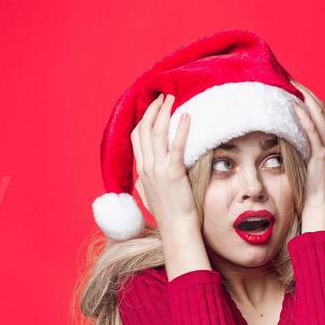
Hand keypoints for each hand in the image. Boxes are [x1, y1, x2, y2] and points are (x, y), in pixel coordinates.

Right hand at [131, 93, 199, 231]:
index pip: (137, 137)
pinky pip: (176, 146)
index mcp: (141, 170)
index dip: (143, 119)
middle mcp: (146, 167)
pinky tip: (187, 116)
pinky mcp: (173, 173)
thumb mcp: (150, 193)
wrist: (176, 228)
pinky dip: (181, 129)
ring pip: (157, 134)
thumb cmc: (168, 212)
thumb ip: (145, 181)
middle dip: (153, 110)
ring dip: (164, 113)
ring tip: (172, 99)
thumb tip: (142, 175)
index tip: (153, 107)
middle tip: (163, 96)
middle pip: (144, 130)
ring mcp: (158, 169)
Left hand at [289, 79, 324, 218]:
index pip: (319, 110)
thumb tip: (281, 130)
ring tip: (291, 85)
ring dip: (305, 98)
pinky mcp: (322, 155)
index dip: (307, 95)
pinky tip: (294, 106)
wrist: (319, 203)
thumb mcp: (305, 159)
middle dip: (305, 91)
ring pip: (319, 115)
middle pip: (320, 107)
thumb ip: (300, 144)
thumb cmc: (309, 183)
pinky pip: (313, 131)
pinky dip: (304, 116)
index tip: (292, 83)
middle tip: (289, 78)